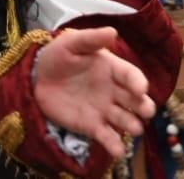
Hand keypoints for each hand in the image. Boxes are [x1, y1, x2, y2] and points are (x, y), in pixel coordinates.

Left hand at [32, 26, 154, 161]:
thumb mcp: (71, 43)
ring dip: (132, 125)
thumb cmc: (58, 56)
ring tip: (134, 128)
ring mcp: (105, 110)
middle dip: (143, 106)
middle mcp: (114, 91)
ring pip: (125, 120)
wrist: (37, 78)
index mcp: (112, 69)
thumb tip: (112, 31)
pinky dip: (114, 145)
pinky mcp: (92, 126)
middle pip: (135, 101)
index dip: (138, 82)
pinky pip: (107, 137)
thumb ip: (90, 39)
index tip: (141, 88)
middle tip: (146, 110)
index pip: (131, 75)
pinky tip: (117, 151)